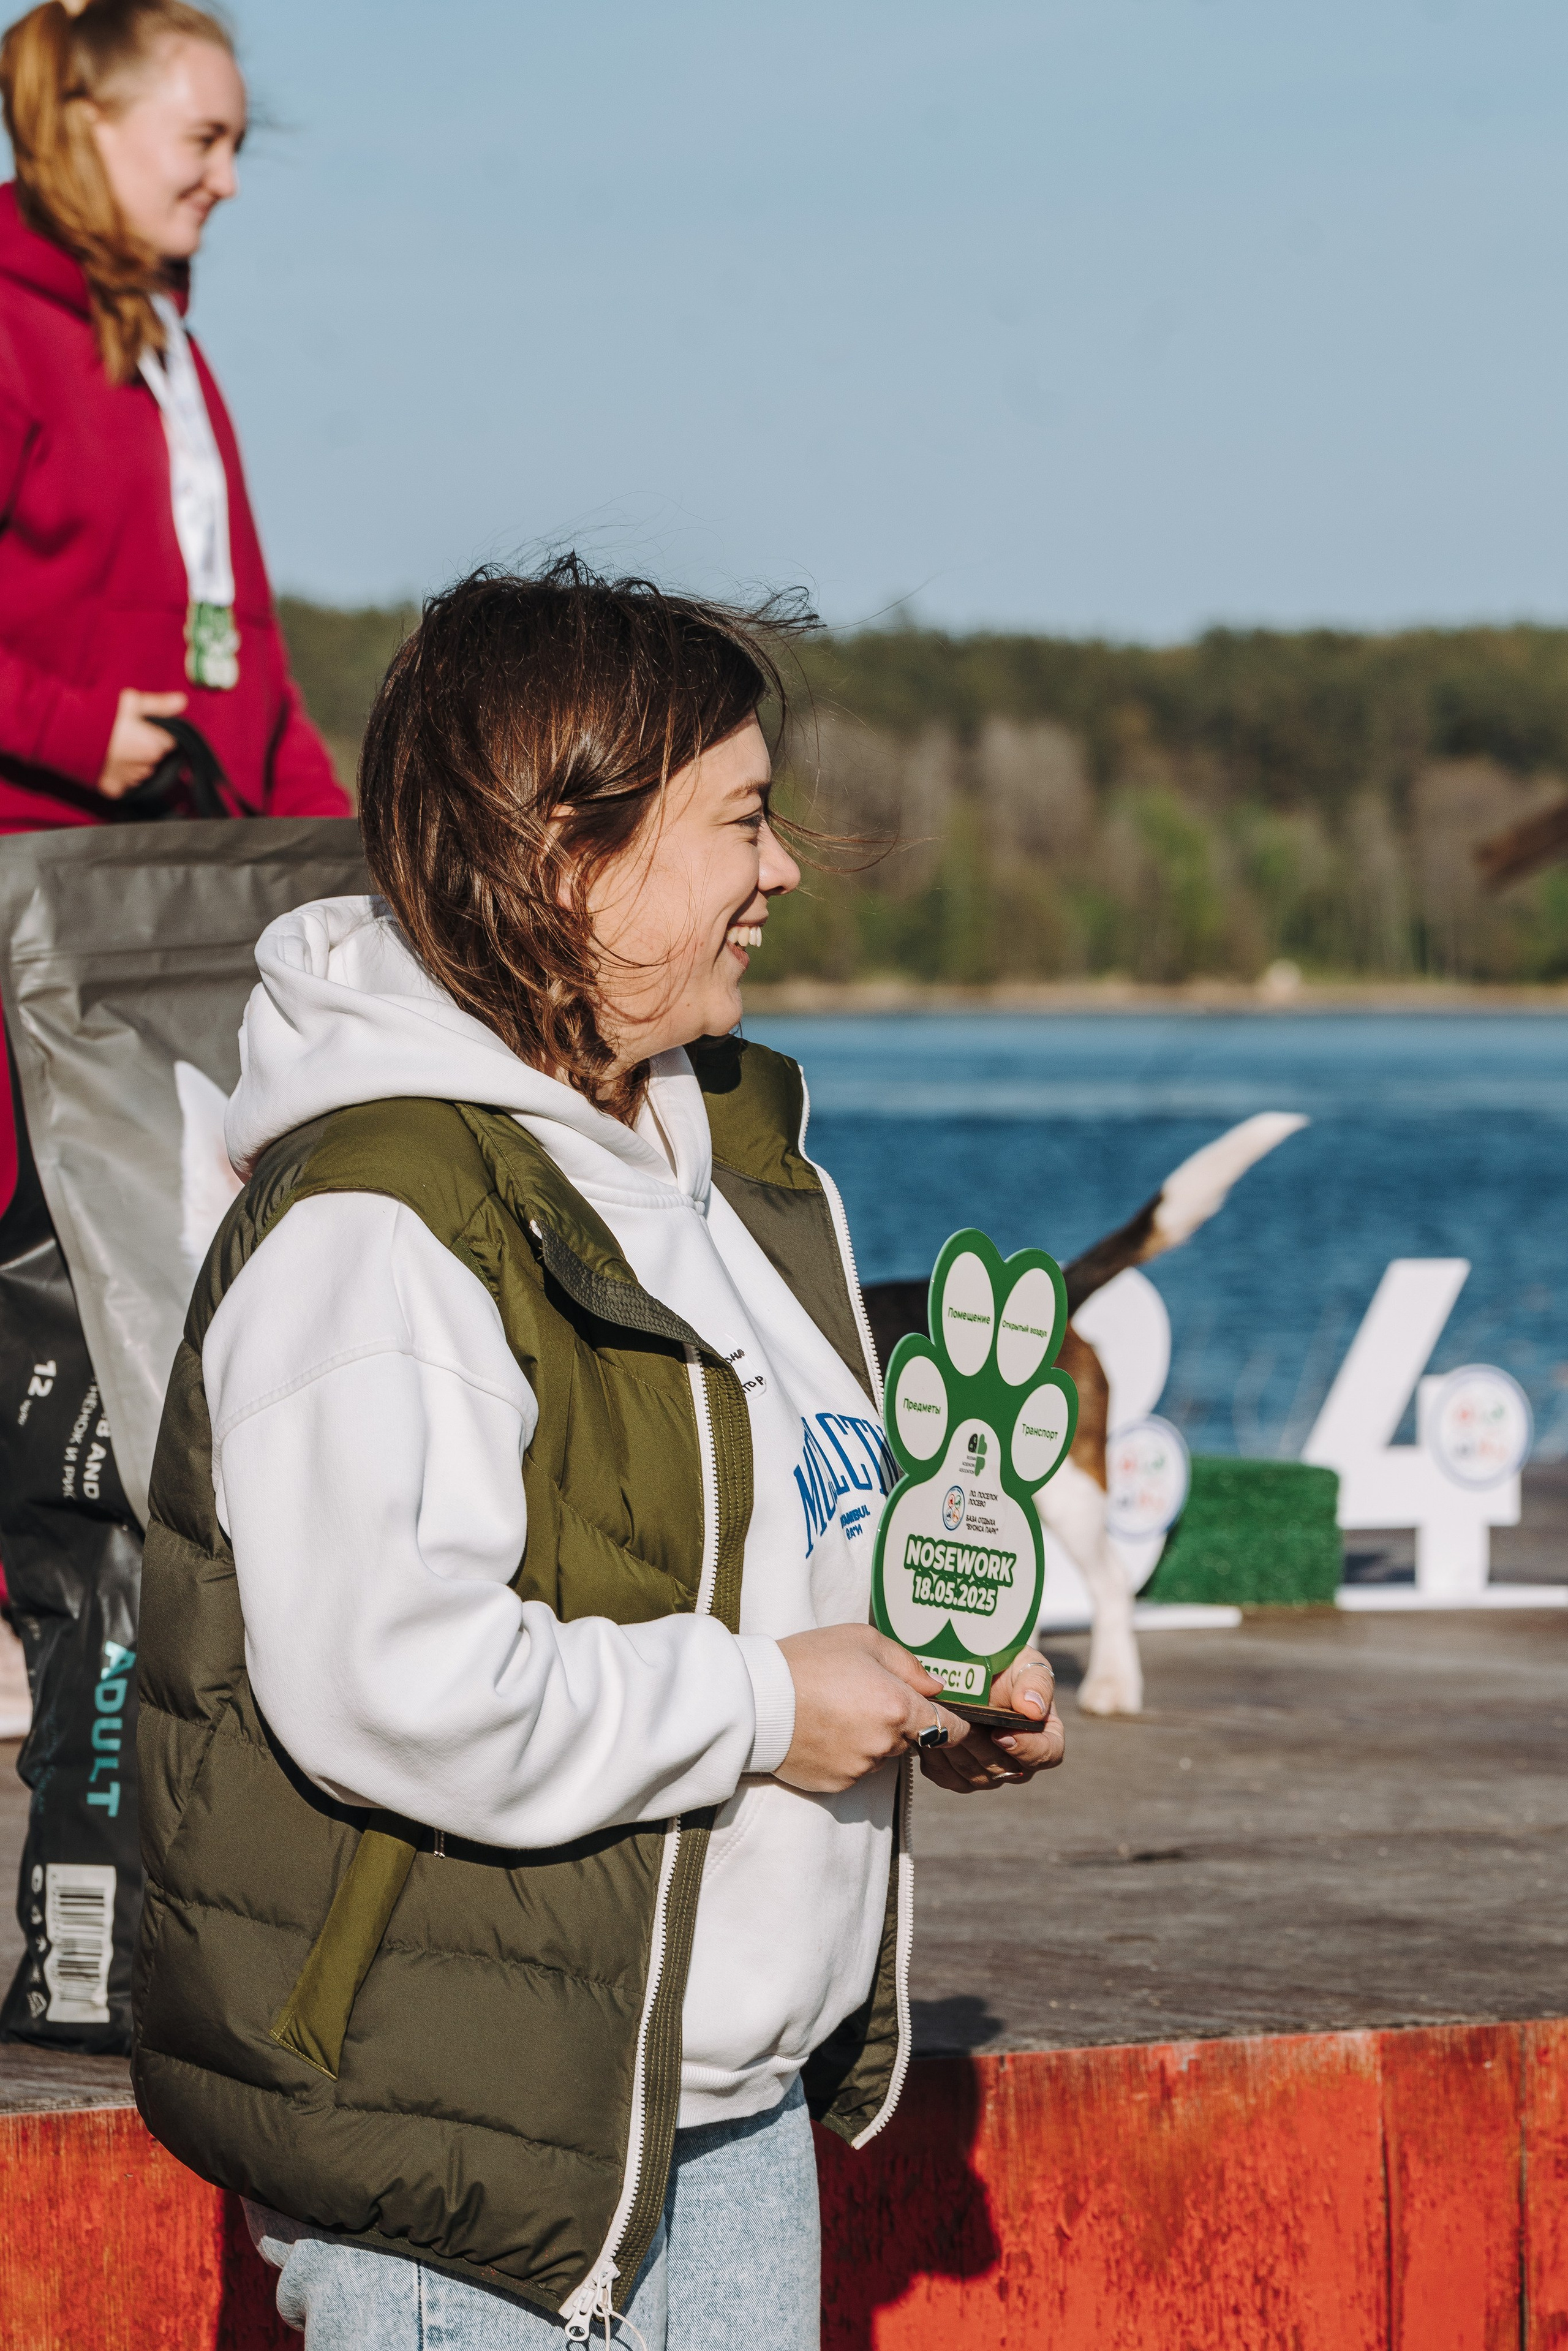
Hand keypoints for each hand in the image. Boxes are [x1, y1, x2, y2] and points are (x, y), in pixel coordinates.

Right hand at [98, 689, 187, 798]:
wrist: (70, 732)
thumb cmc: (103, 714)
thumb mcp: (133, 702)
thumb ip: (159, 704)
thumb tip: (182, 700)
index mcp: (154, 747)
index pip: (166, 742)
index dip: (154, 732)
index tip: (139, 726)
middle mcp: (145, 767)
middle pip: (153, 758)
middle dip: (143, 748)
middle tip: (123, 734)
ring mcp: (128, 779)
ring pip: (138, 772)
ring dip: (132, 763)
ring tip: (114, 747)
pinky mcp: (111, 786)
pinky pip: (121, 785)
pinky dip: (116, 777)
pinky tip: (107, 762)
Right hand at [775, 1624, 969, 1792]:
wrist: (755, 1698)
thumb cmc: (809, 1660)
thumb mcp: (862, 1640)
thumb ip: (908, 1664)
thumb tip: (935, 1688)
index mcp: (898, 1706)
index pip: (951, 1729)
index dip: (953, 1723)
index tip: (945, 1716)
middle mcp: (885, 1743)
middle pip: (910, 1738)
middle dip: (896, 1720)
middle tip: (861, 1696)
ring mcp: (860, 1768)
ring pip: (882, 1753)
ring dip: (871, 1737)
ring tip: (835, 1710)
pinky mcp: (837, 1783)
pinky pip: (855, 1769)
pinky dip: (846, 1753)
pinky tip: (822, 1730)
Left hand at [918, 1647, 1065, 1794]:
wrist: (971, 1670)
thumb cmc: (1008, 1667)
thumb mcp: (1027, 1664)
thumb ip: (1036, 1683)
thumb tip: (1033, 1709)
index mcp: (1045, 1737)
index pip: (1047, 1755)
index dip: (1026, 1749)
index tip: (1001, 1734)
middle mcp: (1020, 1761)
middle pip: (1004, 1768)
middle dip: (980, 1745)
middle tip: (963, 1721)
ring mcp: (991, 1772)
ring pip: (974, 1775)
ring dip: (957, 1748)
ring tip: (945, 1721)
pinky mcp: (960, 1775)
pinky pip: (948, 1775)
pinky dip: (937, 1754)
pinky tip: (931, 1730)